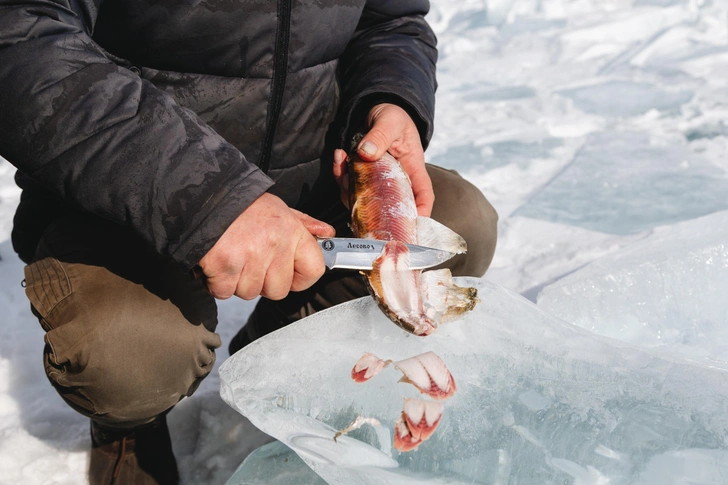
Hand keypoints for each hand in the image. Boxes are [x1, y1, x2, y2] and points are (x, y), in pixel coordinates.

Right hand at [198, 193, 334, 299]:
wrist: (204, 196)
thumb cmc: (243, 205)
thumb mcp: (279, 208)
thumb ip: (304, 224)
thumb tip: (327, 233)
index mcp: (292, 231)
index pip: (314, 270)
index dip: (300, 278)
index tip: (288, 274)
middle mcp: (275, 245)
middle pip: (278, 290)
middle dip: (263, 282)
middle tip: (250, 260)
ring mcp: (249, 257)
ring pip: (250, 293)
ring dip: (238, 281)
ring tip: (232, 256)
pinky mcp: (224, 267)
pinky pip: (224, 292)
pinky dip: (217, 282)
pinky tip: (217, 261)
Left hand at [333, 103, 433, 216]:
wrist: (375, 110)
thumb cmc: (393, 116)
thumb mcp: (391, 121)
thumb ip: (381, 135)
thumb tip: (367, 152)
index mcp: (413, 169)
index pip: (423, 196)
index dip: (420, 213)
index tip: (411, 224)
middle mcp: (396, 180)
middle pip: (391, 205)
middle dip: (373, 208)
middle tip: (359, 198)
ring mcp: (377, 182)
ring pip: (365, 198)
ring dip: (349, 187)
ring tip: (343, 163)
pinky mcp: (361, 177)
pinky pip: (349, 185)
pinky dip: (340, 175)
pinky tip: (339, 156)